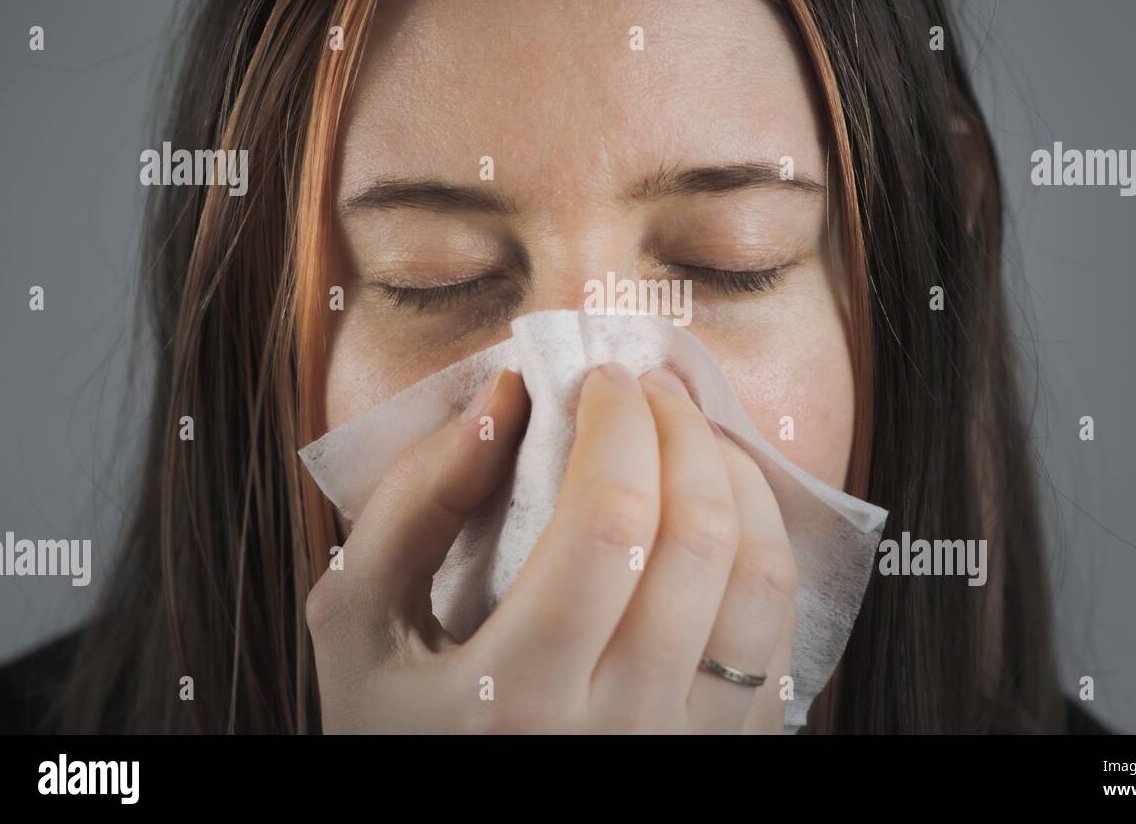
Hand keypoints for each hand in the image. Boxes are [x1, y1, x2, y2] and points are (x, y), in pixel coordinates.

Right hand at [306, 362, 797, 732]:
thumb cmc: (394, 726)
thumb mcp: (356, 624)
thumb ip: (411, 504)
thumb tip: (505, 397)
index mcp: (510, 699)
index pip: (607, 523)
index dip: (618, 425)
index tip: (599, 379)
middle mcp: (618, 736)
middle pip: (696, 540)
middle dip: (682, 429)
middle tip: (648, 389)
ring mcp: (685, 752)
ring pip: (760, 582)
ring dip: (738, 478)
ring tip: (693, 435)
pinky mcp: (725, 755)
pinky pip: (779, 635)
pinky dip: (763, 546)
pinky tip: (720, 511)